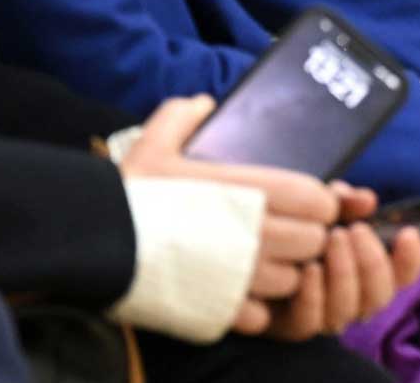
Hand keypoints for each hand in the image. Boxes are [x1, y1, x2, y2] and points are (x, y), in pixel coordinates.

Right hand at [118, 96, 419, 336]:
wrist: (99, 241)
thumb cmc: (131, 192)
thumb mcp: (156, 140)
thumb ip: (184, 116)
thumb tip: (206, 104)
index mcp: (249, 189)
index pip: (318, 199)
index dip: (320, 202)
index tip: (309, 203)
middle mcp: (254, 232)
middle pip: (314, 241)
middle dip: (307, 237)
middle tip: (288, 232)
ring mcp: (241, 274)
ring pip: (293, 280)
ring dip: (285, 272)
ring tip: (262, 263)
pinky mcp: (223, 308)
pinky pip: (264, 315)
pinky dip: (258, 307)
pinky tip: (239, 292)